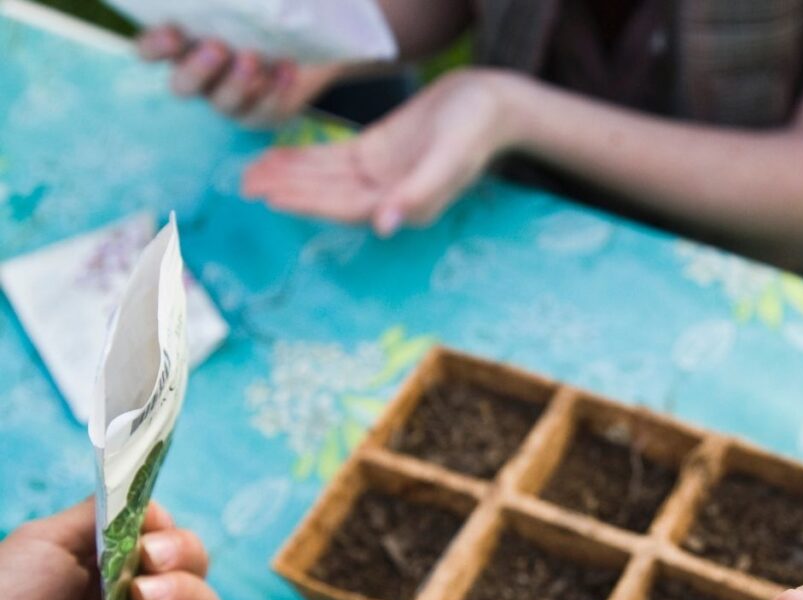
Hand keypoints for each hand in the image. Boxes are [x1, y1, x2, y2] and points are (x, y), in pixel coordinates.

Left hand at [0, 499, 222, 599]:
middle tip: (149, 559)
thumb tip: (149, 505)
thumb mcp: (47, 538)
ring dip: (183, 591)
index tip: (147, 529)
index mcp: (112, 569)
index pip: (169, 538)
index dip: (167, 529)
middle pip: (197, 565)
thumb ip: (101, 513)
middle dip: (183, 553)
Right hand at [137, 23, 343, 124]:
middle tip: (217, 47)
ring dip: (237, 83)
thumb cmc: (252, 11)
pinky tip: (287, 68)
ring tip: (252, 58)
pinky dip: (277, 89)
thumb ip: (219, 0)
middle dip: (198, 69)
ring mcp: (229, 101)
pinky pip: (265, 110)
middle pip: (183, 86)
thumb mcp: (234, 4)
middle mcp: (199, 79)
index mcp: (180, 47)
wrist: (295, 39)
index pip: (149, 52)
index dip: (155, 46)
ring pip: (224, 102)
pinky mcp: (261, 114)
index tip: (173, 31)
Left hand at [243, 68, 516, 233]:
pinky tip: (279, 156)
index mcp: (404, 204)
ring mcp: (380, 175)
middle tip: (244, 186)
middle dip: (288, 190)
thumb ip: (420, 194)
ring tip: (250, 173)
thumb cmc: (476, 130)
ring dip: (289, 176)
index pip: (345, 206)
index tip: (271, 196)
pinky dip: (306, 157)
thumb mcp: (451, 160)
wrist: (491, 104)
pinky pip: (334, 158)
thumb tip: (386, 226)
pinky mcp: (377, 153)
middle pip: (327, 195)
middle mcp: (387, 196)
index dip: (308, 202)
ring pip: (325, 178)